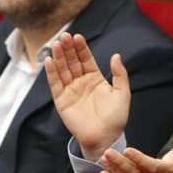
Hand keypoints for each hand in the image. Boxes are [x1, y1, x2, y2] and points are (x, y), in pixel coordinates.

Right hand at [45, 33, 129, 160]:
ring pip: (63, 70)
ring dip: (59, 57)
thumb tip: (116, 55)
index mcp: (95, 79)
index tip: (78, 37)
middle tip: (65, 36)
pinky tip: (49, 60)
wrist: (105, 137)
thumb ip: (120, 74)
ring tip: (57, 44)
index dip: (81, 48)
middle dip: (68, 49)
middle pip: (72, 62)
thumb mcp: (122, 93)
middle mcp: (81, 82)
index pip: (86, 59)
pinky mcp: (61, 101)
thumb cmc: (116, 117)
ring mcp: (70, 91)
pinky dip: (51, 72)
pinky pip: (55, 84)